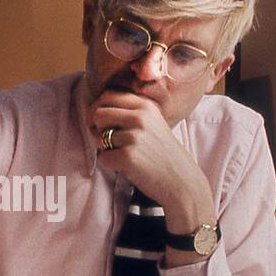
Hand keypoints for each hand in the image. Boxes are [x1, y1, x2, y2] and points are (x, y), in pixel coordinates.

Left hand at [87, 90, 214, 232]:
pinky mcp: (128, 156)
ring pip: (98, 136)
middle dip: (95, 127)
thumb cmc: (162, 153)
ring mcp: (134, 136)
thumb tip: (95, 110)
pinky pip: (103, 157)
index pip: (109, 95)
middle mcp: (140, 117)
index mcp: (145, 106)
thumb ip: (130, 112)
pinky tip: (127, 166)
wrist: (180, 179)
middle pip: (99, 113)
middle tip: (104, 140)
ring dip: (104, 147)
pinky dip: (111, 163)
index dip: (97, 107)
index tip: (97, 121)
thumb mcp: (152, 123)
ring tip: (122, 154)